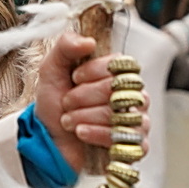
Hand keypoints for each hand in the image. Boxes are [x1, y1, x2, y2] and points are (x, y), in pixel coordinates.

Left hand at [35, 33, 148, 173]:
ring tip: (68, 120)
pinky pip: (124, 137)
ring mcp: (138, 120)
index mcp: (119, 73)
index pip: (119, 64)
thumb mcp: (52, 70)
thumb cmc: (56, 104)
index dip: (93, 71)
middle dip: (83, 96)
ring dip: (85, 116)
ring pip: (118, 113)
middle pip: (117, 88)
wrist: (50, 140)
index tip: (74, 78)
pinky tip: (81, 133)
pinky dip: (97, 134)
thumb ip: (66, 47)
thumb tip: (89, 42)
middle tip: (67, 103)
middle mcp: (134, 94)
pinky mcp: (135, 145)